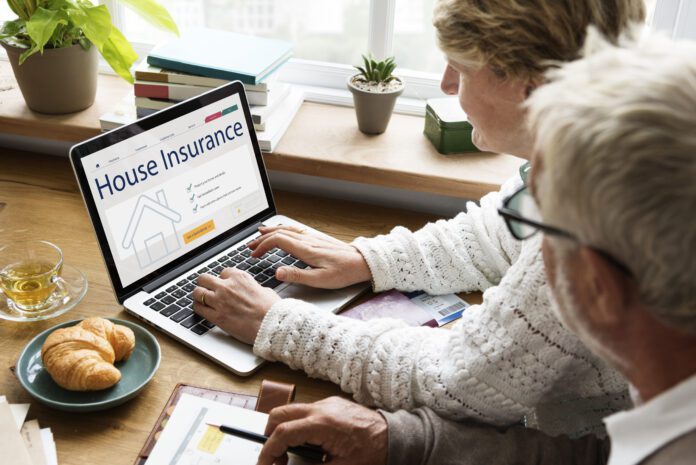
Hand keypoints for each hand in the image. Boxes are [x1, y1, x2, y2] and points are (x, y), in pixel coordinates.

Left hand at [192, 268, 280, 343]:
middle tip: (205, 287)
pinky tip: (201, 309)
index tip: (223, 283)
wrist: (271, 325)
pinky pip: (199, 309)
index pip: (223, 272)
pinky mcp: (217, 317)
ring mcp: (220, 301)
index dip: (223, 279)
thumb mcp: (264, 290)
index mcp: (240, 277)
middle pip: (204, 278)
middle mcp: (227, 287)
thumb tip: (252, 290)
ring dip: (198, 295)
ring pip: (197, 293)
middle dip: (204, 283)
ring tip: (200, 298)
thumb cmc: (272, 309)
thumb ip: (252, 287)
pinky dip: (198, 308)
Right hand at [248, 225, 371, 288]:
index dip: (263, 246)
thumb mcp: (320, 280)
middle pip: (279, 233)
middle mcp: (307, 240)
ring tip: (259, 234)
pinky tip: (282, 231)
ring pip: (287, 229)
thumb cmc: (344, 273)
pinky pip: (295, 230)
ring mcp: (312, 238)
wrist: (362, 263)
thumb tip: (277, 273)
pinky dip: (283, 229)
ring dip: (271, 231)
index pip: (277, 241)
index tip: (254, 255)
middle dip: (262, 238)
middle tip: (250, 246)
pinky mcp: (317, 239)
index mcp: (306, 250)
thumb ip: (297, 276)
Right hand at [258, 397, 387, 464]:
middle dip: (270, 435)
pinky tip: (310, 443)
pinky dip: (300, 425)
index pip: (282, 433)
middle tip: (275, 457)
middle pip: (280, 414)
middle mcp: (322, 408)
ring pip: (293, 410)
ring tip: (293, 453)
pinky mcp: (333, 403)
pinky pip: (307, 410)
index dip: (268, 450)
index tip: (265, 463)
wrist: (395, 436)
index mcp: (321, 425)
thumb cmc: (373, 452)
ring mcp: (328, 403)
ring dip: (286, 429)